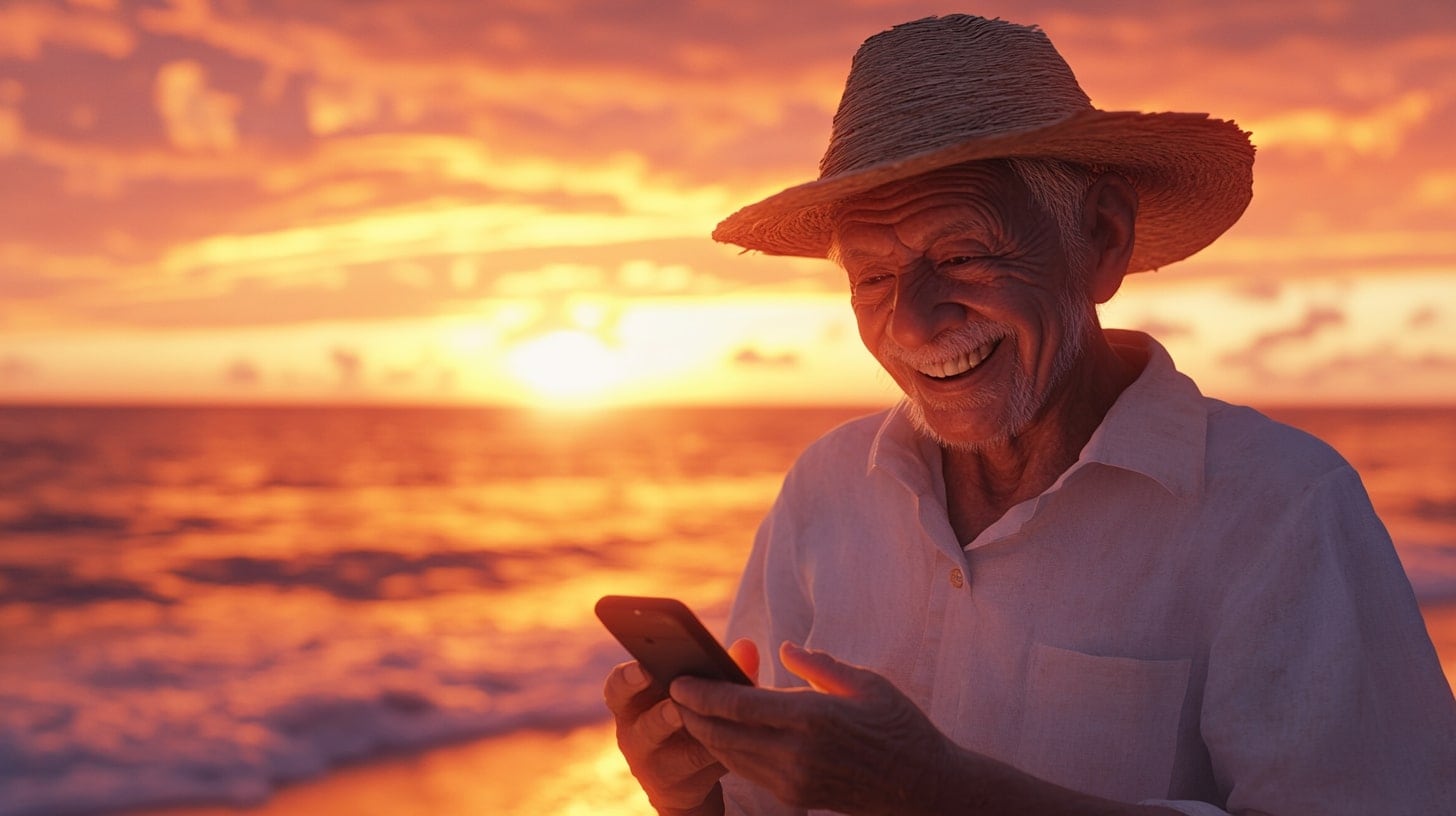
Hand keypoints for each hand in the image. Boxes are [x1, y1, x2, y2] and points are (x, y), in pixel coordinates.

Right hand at [604, 639, 760, 814]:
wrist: (684, 771)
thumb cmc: (686, 712)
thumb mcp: (690, 689)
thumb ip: (717, 667)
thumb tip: (747, 647)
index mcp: (632, 704)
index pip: (618, 689)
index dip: (626, 679)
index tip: (642, 668)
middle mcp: (636, 736)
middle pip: (642, 728)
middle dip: (659, 718)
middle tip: (676, 707)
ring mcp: (656, 767)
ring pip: (674, 758)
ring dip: (695, 744)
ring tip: (711, 730)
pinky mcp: (681, 788)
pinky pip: (704, 771)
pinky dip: (723, 755)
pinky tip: (744, 742)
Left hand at [669, 642, 953, 814]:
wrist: (921, 786)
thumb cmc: (899, 726)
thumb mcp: (866, 683)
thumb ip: (819, 665)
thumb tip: (782, 649)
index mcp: (814, 717)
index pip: (740, 705)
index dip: (702, 693)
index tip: (679, 680)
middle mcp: (798, 753)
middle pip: (724, 734)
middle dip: (692, 715)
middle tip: (674, 693)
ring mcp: (794, 779)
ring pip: (731, 756)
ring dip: (706, 734)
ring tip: (690, 711)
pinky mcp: (796, 796)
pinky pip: (748, 771)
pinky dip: (728, 751)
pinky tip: (722, 734)